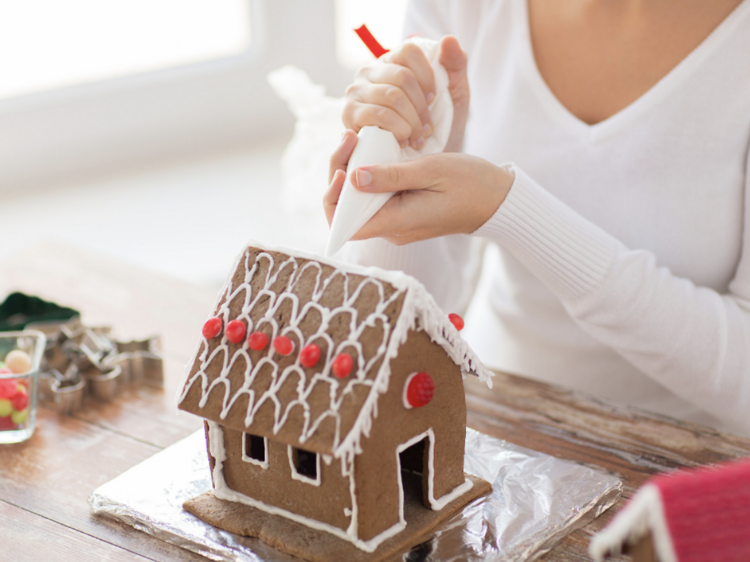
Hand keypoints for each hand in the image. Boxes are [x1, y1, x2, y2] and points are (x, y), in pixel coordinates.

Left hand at [325, 130, 513, 244]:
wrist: (496, 200)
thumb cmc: (470, 183)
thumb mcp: (431, 170)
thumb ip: (391, 175)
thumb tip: (353, 177)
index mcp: (397, 223)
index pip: (345, 226)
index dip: (333, 199)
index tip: (342, 168)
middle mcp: (392, 228)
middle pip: (346, 210)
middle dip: (340, 174)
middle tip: (349, 138)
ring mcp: (396, 222)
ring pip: (358, 202)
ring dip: (352, 170)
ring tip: (358, 138)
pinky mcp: (401, 213)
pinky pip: (374, 197)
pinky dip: (368, 174)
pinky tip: (372, 150)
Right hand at [343, 35, 469, 152]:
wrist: (420, 169)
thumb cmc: (436, 129)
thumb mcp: (454, 96)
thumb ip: (455, 65)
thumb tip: (448, 39)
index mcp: (392, 62)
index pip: (409, 51)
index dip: (427, 77)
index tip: (434, 100)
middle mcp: (369, 72)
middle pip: (402, 77)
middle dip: (421, 108)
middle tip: (427, 130)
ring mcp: (356, 93)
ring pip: (392, 96)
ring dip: (411, 123)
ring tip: (418, 139)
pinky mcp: (349, 115)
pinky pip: (378, 115)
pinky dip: (397, 130)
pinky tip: (403, 142)